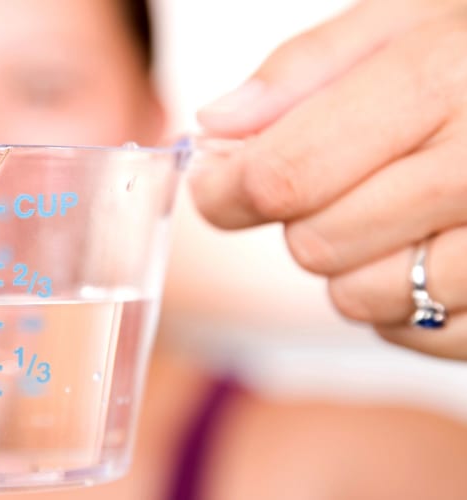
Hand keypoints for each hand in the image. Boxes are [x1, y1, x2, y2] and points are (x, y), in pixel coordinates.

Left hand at [190, 0, 466, 358]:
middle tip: (338, 176)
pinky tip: (430, 245)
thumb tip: (215, 124)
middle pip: (314, 244)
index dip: (226, 189)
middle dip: (299, 215)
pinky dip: (400, 300)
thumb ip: (305, 66)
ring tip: (396, 208)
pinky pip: (413, 332)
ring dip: (350, 260)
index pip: (286, 173)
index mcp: (446, 79)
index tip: (215, 183)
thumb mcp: (409, 17)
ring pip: (357, 298)